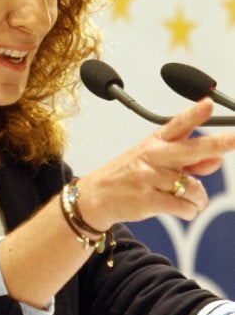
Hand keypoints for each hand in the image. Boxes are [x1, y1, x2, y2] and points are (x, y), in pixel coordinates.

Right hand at [76, 97, 234, 229]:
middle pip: (192, 150)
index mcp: (155, 142)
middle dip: (218, 144)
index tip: (209, 104)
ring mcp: (150, 178)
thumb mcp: (155, 160)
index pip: (178, 124)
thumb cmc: (130, 175)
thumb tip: (217, 161)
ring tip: (192, 201)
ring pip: (194, 188)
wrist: (97, 197)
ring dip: (199, 199)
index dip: (195, 114)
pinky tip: (183, 209)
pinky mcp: (148, 200)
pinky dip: (189, 211)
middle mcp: (153, 157)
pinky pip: (185, 207)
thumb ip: (188, 160)